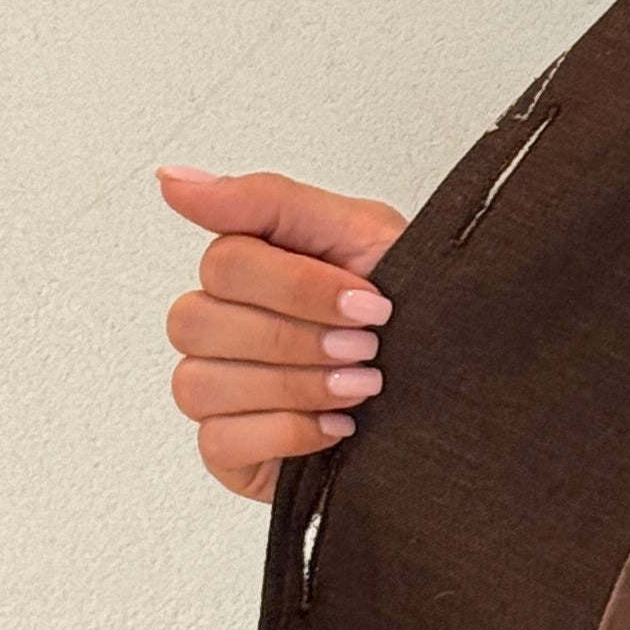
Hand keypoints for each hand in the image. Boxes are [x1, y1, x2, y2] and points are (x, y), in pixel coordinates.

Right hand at [160, 166, 407, 502]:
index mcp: (247, 267)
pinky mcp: (228, 449)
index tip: (368, 299)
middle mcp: (218, 325)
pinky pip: (218, 442)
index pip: (223, 262)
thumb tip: (173, 180)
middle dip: (297, 337)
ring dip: (294, 385)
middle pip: (197, 321)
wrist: (455, 381)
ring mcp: (215, 389)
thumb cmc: (408, 304)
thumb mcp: (360, 233)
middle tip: (367, 345)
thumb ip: (268, 201)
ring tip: (362, 386)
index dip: (297, 285)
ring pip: (200, 383)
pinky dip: (286, 433)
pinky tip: (338, 426)